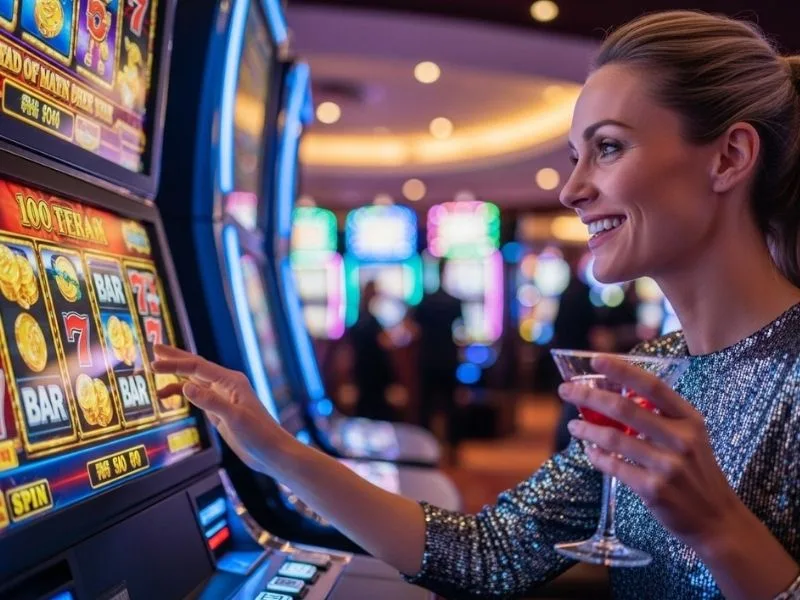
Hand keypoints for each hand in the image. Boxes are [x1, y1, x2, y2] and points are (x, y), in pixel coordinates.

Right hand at [152, 345, 297, 475]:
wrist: (271, 452)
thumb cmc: (259, 434)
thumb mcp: (234, 418)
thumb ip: (210, 402)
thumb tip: (186, 387)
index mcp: (231, 381)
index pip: (197, 367)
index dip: (175, 364)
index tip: (154, 363)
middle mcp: (226, 385)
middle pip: (196, 367)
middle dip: (175, 358)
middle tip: (155, 348)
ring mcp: (223, 397)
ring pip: (195, 381)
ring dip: (176, 376)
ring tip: (155, 372)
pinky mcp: (220, 410)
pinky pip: (198, 396)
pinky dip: (183, 394)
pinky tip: (170, 397)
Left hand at [558, 355, 743, 552]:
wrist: (718, 519)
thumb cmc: (697, 472)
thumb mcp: (692, 437)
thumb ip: (662, 418)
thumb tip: (615, 397)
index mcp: (689, 419)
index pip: (652, 386)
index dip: (622, 370)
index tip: (595, 359)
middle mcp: (681, 439)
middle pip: (624, 408)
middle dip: (589, 396)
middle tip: (566, 391)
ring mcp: (668, 465)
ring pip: (613, 438)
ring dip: (586, 429)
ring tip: (573, 425)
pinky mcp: (654, 489)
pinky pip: (614, 467)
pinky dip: (597, 457)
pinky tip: (589, 451)